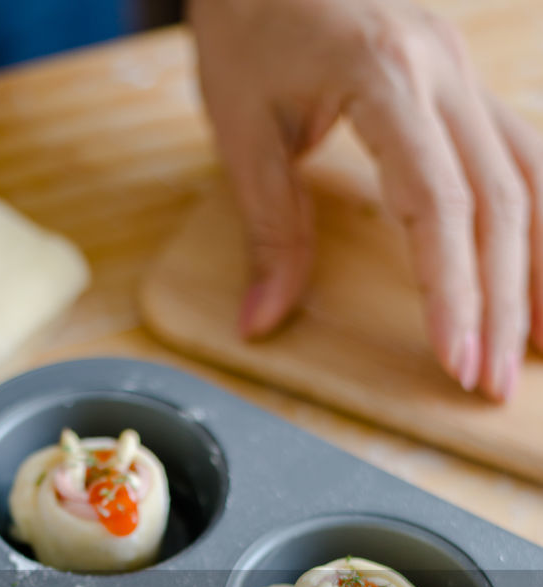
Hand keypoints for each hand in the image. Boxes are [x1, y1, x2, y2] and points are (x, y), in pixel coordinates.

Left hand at [190, 0, 542, 400]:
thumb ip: (269, 229)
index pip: (438, 202)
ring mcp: (464, 68)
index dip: (453, 289)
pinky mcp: (466, 80)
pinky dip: (541, 219)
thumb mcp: (242, 129)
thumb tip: (262, 323)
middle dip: (501, 301)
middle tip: (493, 382)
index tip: (455, 358)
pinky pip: (523, 152)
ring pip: (533, 174)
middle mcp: (443, 68)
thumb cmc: (249, 23)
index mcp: (383, 75)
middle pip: (499, 199)